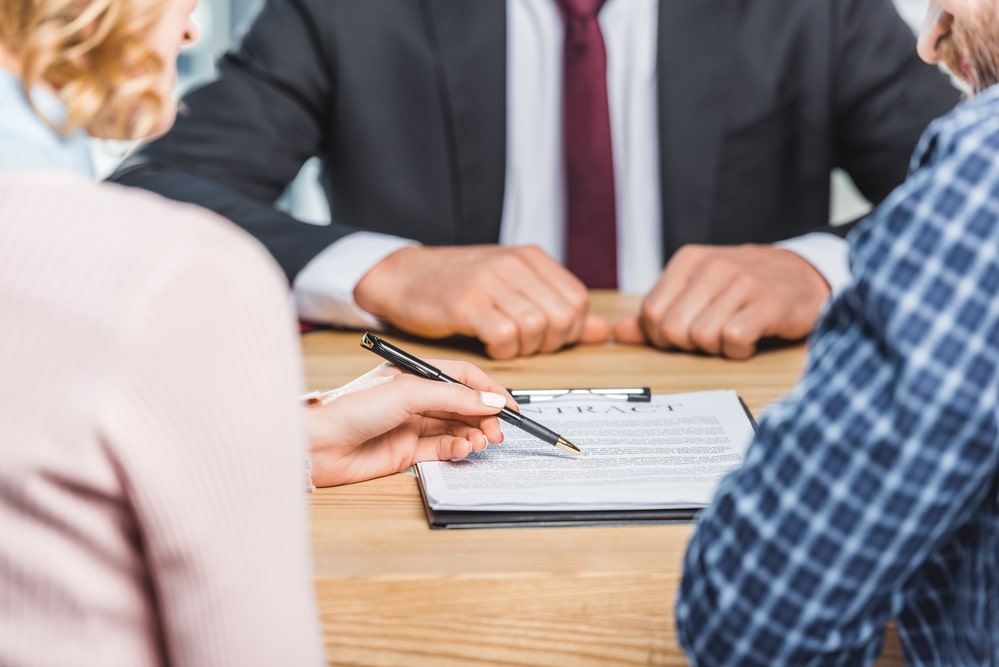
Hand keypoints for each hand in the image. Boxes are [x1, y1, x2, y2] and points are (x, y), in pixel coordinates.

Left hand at [304, 359, 512, 486]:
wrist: (317, 445)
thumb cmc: (349, 409)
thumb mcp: (408, 393)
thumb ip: (453, 398)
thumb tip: (489, 402)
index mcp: (414, 375)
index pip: (462, 378)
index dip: (487, 390)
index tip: (508, 404)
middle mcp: (415, 399)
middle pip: (463, 405)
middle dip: (484, 416)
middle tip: (497, 430)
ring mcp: (412, 425)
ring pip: (456, 428)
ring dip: (473, 434)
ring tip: (481, 442)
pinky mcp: (407, 451)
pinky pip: (443, 448)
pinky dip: (458, 449)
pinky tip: (464, 449)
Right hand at [354, 245, 611, 358]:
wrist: (403, 276)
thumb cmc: (458, 284)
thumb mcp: (513, 287)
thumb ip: (557, 306)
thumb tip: (602, 330)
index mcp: (530, 257)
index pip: (578, 300)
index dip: (569, 329)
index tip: (546, 336)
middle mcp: (513, 264)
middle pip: (562, 317)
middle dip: (549, 343)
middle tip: (525, 343)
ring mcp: (489, 281)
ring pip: (536, 328)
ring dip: (524, 348)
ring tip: (505, 343)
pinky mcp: (466, 303)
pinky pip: (505, 337)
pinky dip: (503, 351)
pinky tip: (490, 344)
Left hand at [613, 244, 829, 358]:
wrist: (805, 276)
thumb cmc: (744, 288)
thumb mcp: (697, 291)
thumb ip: (657, 312)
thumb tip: (619, 332)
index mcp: (688, 260)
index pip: (649, 313)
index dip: (662, 337)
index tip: (685, 334)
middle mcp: (713, 266)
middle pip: (672, 329)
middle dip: (688, 345)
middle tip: (712, 335)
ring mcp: (742, 282)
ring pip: (701, 337)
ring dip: (716, 348)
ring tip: (733, 332)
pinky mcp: (769, 303)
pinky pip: (733, 340)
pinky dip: (739, 350)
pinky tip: (750, 338)